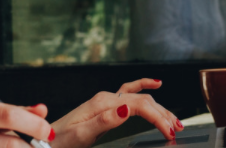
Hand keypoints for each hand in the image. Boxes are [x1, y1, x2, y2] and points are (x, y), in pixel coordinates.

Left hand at [50, 79, 180, 147]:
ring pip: (140, 97)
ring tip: (175, 121)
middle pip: (143, 100)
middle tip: (177, 130)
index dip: (158, 118)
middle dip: (163, 114)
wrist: (47, 139)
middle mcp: (106, 98)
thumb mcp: (82, 134)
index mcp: (103, 103)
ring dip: (159, 107)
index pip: (139, 105)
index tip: (170, 133)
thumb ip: (105, 121)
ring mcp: (106, 100)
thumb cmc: (62, 140)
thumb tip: (126, 109)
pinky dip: (144, 86)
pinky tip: (156, 85)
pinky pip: (129, 91)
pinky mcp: (104, 105)